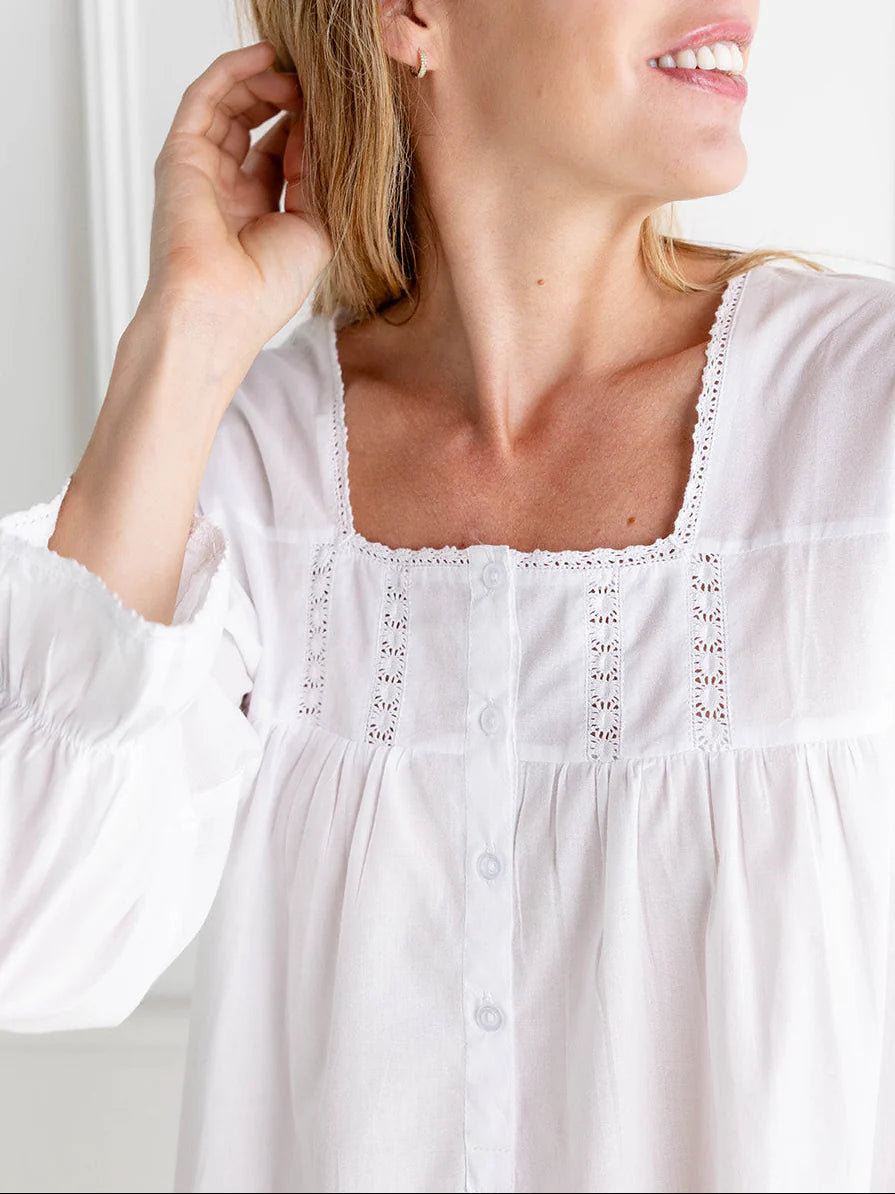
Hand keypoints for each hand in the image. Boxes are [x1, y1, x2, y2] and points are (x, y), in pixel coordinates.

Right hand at [140, 40, 333, 358]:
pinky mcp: (181, 156)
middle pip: (254, 127)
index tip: (335, 113)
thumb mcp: (315, 227)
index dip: (308, 130)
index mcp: (258, 215)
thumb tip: (321, 130)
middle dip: (286, 101)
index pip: (282, 155)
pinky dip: (232, 72)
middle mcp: (227, 192)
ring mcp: (201, 172)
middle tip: (314, 86)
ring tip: (294, 72)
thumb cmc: (265, 288)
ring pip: (229, 107)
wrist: (219, 309)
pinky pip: (205, 99)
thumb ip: (319, 177)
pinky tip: (264, 58)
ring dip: (263, 83)